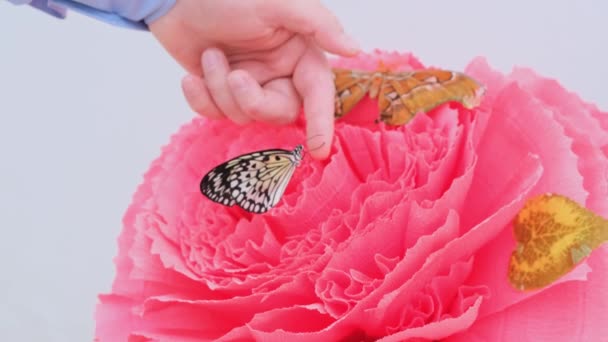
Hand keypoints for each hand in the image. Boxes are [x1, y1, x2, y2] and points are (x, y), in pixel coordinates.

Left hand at [148, 0, 359, 158]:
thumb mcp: (277, 3)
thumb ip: (318, 24)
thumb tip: (353, 48)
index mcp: (299, 53)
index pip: (317, 93)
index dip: (321, 122)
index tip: (319, 149)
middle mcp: (278, 72)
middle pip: (278, 112)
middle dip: (252, 101)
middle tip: (234, 76)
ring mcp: (249, 83)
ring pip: (244, 114)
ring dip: (220, 89)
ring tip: (210, 55)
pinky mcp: (220, 91)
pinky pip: (216, 113)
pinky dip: (201, 99)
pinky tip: (191, 77)